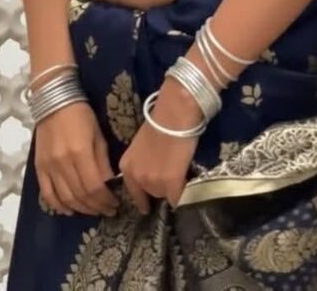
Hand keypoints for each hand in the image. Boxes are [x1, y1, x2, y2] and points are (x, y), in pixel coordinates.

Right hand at [34, 100, 119, 217]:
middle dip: (97, 207)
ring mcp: (49, 167)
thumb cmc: (81, 115)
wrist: (54, 101)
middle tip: (108, 210)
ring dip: (81, 209)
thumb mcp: (98, 134)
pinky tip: (69, 210)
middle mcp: (63, 163)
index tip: (115, 203)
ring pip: (65, 198)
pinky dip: (58, 206)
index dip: (106, 200)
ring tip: (93, 210)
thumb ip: (102, 162)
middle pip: (81, 196)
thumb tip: (110, 185)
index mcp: (80, 153)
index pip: (94, 187)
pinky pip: (47, 194)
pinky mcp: (39, 167)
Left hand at [118, 79, 201, 212]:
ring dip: (174, 190)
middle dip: (161, 190)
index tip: (149, 204)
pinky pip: (179, 199)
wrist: (175, 112)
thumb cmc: (161, 122)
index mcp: (126, 167)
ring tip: (182, 175)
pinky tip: (189, 184)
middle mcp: (137, 178)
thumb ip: (144, 163)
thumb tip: (153, 174)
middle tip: (171, 179)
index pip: (134, 193)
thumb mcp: (143, 146)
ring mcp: (153, 183)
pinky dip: (185, 195)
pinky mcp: (171, 184)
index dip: (144, 198)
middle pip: (152, 195)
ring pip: (167, 197)